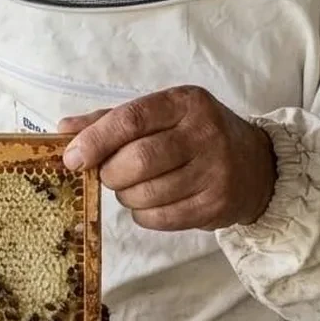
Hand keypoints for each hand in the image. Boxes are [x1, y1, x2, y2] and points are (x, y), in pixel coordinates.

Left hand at [59, 86, 276, 230]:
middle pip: (138, 160)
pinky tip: (151, 203)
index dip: (95, 140)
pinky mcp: (217, 204)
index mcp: (184, 102)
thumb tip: (63, 130)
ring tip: (132, 187)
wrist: (256, 165)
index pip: (131, 119)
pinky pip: (161, 219)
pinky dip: (143, 215)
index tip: (73, 158)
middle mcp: (204, 132)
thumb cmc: (193, 136)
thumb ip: (109, 120)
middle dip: (111, 173)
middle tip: (109, 175)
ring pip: (148, 193)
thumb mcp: (159, 116)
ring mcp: (215, 171)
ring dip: (126, 196)